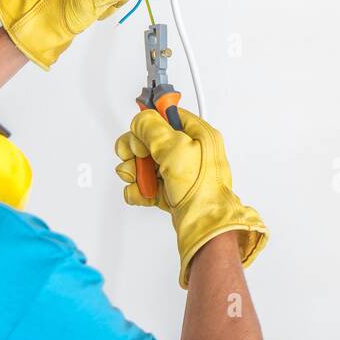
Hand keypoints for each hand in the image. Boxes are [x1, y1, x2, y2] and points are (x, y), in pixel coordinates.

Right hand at [114, 108, 267, 288]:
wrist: (203, 223)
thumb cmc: (201, 188)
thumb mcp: (176, 147)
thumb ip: (153, 128)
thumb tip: (140, 121)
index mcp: (198, 135)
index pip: (167, 116)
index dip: (149, 123)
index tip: (140, 133)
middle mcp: (189, 151)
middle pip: (149, 141)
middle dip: (136, 152)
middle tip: (139, 159)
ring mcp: (178, 172)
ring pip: (143, 163)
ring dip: (135, 172)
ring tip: (142, 181)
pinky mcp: (170, 190)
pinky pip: (145, 184)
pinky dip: (139, 190)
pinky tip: (144, 194)